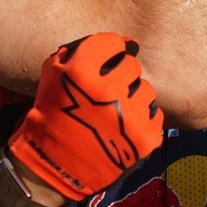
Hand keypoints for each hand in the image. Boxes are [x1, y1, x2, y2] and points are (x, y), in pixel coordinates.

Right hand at [7, 33, 162, 201]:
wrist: (53, 164)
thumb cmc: (52, 114)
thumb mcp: (53, 74)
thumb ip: (82, 50)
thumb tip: (125, 42)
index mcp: (81, 73)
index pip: (112, 43)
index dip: (107, 51)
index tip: (104, 61)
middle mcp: (108, 93)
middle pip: (131, 65)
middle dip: (119, 75)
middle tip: (106, 91)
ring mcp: (129, 117)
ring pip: (145, 90)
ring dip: (132, 98)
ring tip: (114, 112)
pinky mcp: (144, 139)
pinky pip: (155, 114)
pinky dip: (141, 119)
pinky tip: (122, 128)